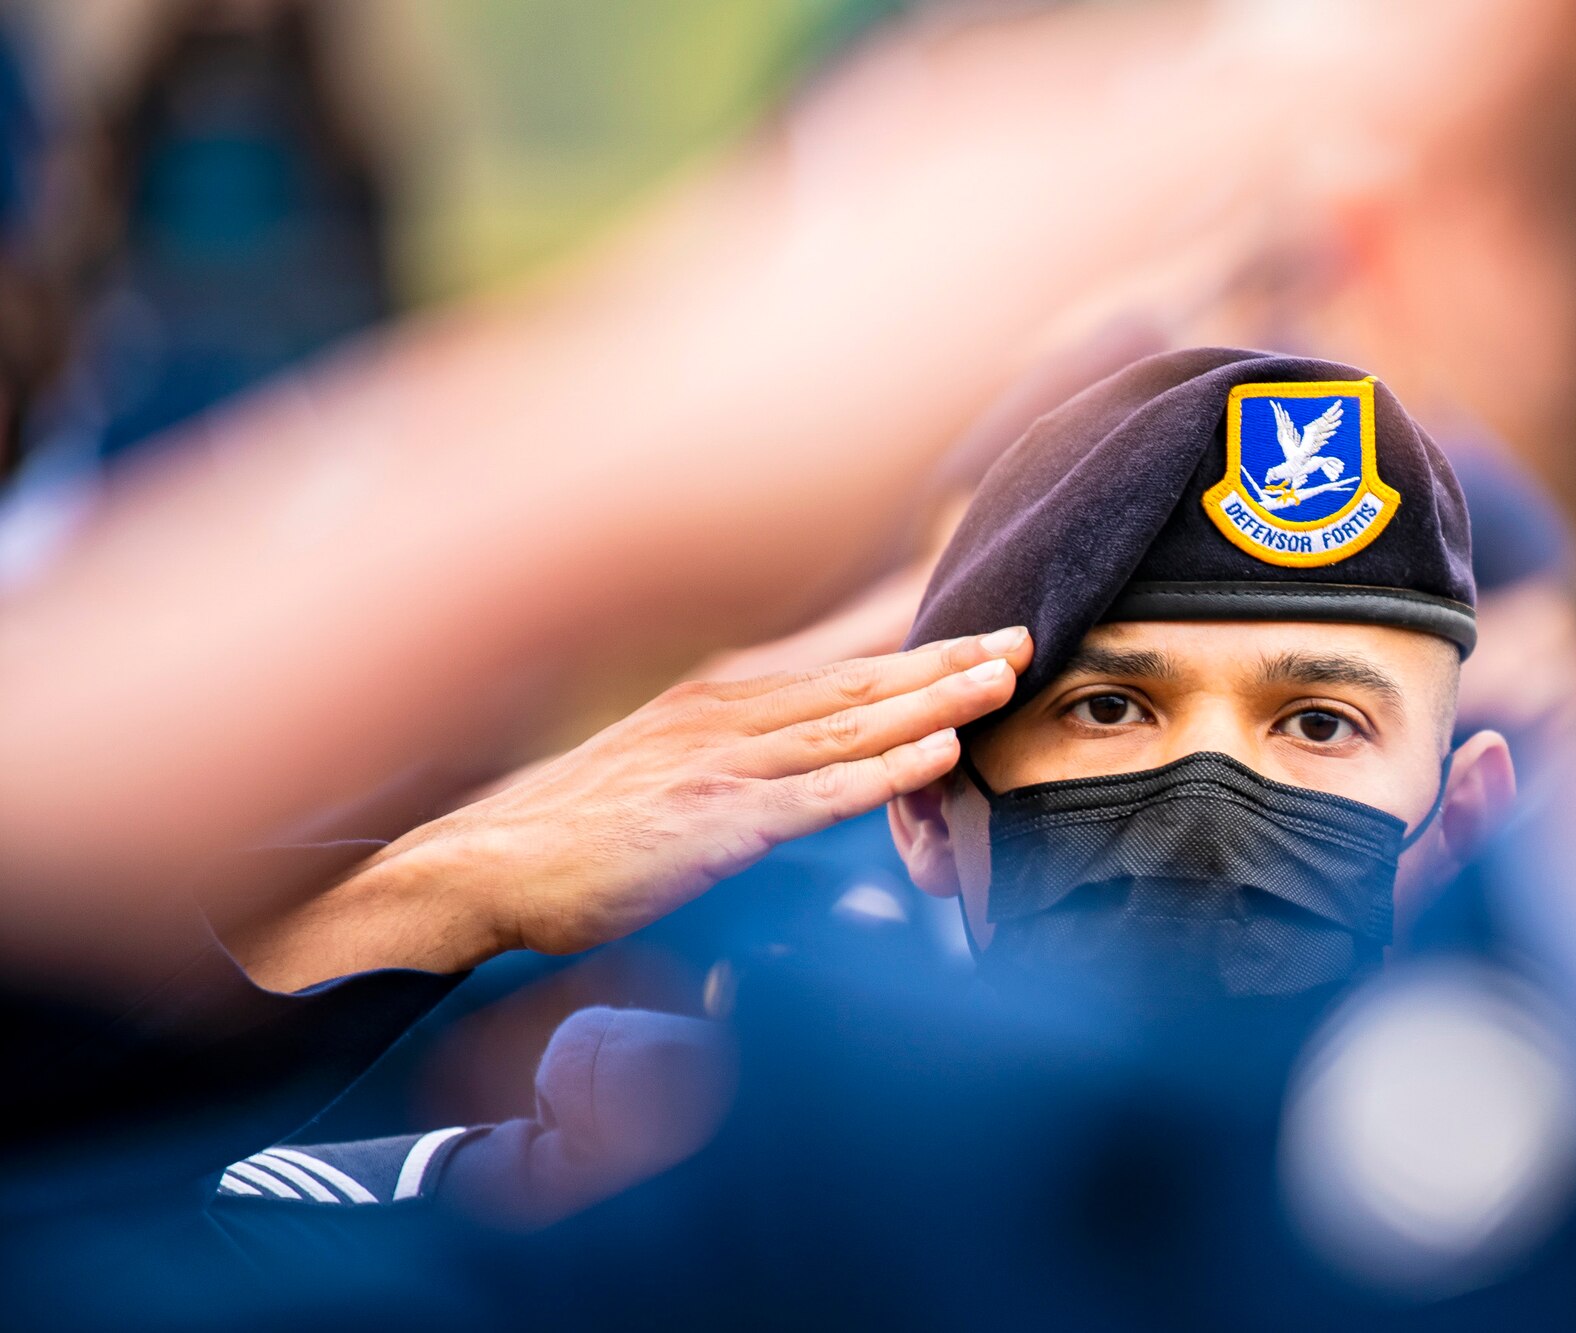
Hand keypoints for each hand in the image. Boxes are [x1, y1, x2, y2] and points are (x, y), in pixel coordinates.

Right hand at [228, 628, 1031, 989]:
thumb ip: (726, 762)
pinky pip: (815, 796)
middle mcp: (724, 719)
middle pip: (858, 684)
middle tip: (1026, 635)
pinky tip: (938, 753)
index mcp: (715, 705)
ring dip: (935, 700)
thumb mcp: (656, 772)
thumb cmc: (566, 833)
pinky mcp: (709, 825)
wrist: (476, 868)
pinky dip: (883, 772)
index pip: (838, 672)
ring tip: (1004, 677)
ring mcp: (719, 767)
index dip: (915, 653)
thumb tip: (781, 771)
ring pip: (850, 726)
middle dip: (946, 661)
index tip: (982, 634)